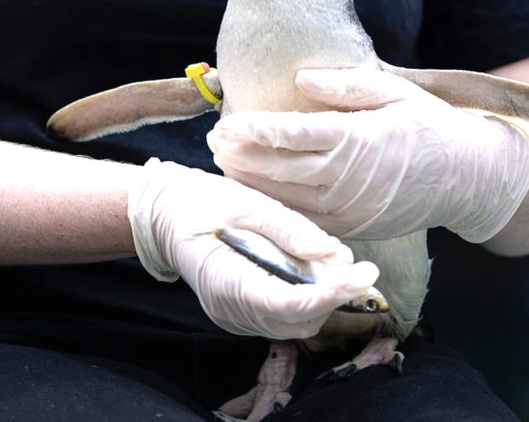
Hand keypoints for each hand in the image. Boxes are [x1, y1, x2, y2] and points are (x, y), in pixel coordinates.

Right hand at [128, 158, 378, 338]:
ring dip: (324, 300)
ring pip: (294, 325)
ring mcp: (234, 317)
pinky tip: (313, 273)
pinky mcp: (241, 313)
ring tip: (339, 266)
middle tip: (359, 267)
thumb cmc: (200, 203)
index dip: (332, 293)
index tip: (364, 273)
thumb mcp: (244, 202)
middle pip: (297, 322)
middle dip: (334, 298)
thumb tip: (335, 255)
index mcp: (225, 282)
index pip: (288, 304)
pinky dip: (307, 299)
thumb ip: (289, 229)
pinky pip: (282, 318)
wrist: (164, 215)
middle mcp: (230, 310)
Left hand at [206, 68, 528, 242]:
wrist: (468, 178)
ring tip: (224, 164)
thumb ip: (346, 85)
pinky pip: (302, 219)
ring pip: (285, 198)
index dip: (255, 130)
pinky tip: (253, 193)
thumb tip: (301, 78)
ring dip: (250, 182)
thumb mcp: (394, 92)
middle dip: (241, 156)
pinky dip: (273, 206)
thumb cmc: (430, 126)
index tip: (227, 124)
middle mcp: (350, 178)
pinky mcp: (351, 228)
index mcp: (359, 139)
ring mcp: (349, 208)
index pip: (294, 135)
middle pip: (280, 169)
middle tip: (213, 142)